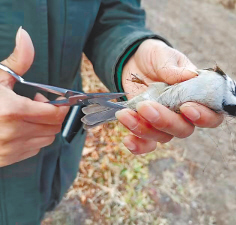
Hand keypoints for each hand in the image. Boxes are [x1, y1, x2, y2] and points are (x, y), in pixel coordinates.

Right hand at [0, 28, 68, 166]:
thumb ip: (17, 59)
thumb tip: (25, 33)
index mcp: (13, 111)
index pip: (56, 114)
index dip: (60, 105)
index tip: (53, 99)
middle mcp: (13, 133)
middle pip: (54, 127)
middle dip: (52, 114)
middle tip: (37, 103)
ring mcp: (10, 149)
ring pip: (46, 139)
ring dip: (44, 126)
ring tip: (28, 115)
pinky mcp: (6, 159)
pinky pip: (34, 150)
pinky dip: (34, 139)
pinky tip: (20, 128)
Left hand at [117, 39, 222, 153]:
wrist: (134, 61)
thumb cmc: (156, 58)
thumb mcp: (165, 56)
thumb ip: (175, 68)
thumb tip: (190, 75)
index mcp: (197, 96)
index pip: (212, 115)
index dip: (204, 117)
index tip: (186, 107)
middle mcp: (184, 114)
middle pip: (184, 130)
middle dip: (165, 121)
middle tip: (145, 106)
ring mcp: (165, 123)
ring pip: (163, 137)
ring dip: (144, 129)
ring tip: (125, 114)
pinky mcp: (148, 127)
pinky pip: (147, 144)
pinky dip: (138, 146)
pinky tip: (127, 140)